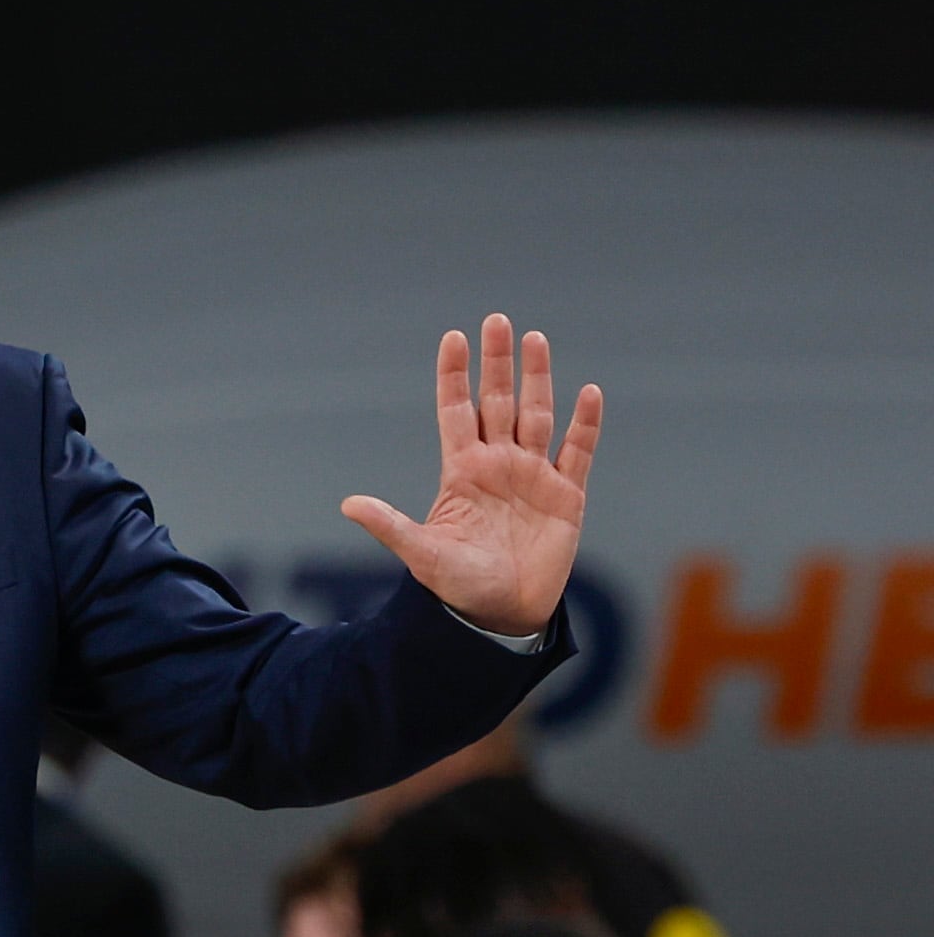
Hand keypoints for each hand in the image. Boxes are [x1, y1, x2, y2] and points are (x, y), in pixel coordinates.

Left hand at [340, 315, 602, 638]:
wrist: (500, 617)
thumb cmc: (457, 588)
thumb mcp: (421, 554)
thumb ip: (390, 525)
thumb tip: (347, 505)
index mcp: (462, 472)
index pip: (456, 411)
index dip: (455, 375)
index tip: (454, 337)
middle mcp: (497, 465)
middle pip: (498, 401)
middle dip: (498, 363)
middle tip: (497, 320)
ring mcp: (533, 477)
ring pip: (537, 416)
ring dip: (538, 379)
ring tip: (535, 339)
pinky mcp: (567, 497)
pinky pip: (577, 453)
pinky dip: (585, 424)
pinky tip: (589, 392)